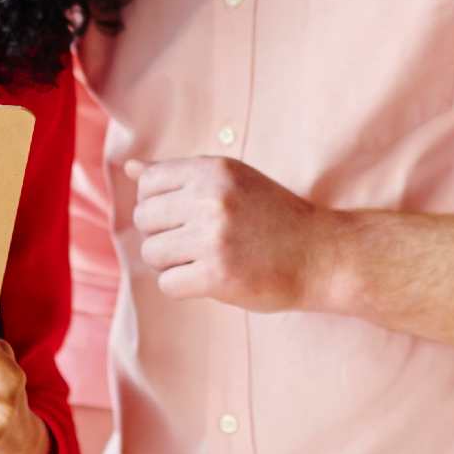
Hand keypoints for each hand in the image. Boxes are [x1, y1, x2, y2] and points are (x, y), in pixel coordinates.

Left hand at [129, 158, 341, 311]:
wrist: (322, 255)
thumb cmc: (275, 218)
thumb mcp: (234, 180)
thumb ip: (183, 175)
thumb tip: (130, 167)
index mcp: (214, 170)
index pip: (148, 183)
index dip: (157, 204)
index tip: (182, 216)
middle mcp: (211, 198)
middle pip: (145, 219)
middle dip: (162, 234)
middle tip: (195, 243)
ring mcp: (214, 237)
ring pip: (152, 252)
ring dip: (171, 262)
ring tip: (203, 260)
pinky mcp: (217, 275)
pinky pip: (168, 283)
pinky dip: (183, 286)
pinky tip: (209, 278)